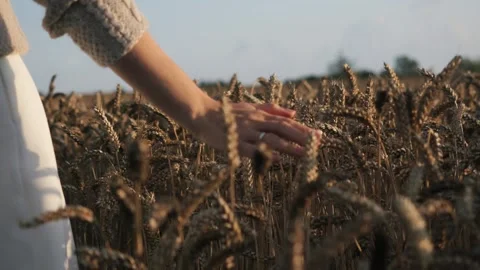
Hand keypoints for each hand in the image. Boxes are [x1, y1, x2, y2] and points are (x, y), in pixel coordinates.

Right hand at [191, 100, 322, 160]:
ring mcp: (245, 133)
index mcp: (260, 115)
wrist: (201, 114)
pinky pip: (253, 150)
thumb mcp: (250, 107)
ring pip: (271, 139)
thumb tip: (294, 113)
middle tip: (317, 144)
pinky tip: (278, 160)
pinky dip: (266, 154)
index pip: (285, 122)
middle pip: (282, 129)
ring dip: (289, 146)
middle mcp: (255, 123)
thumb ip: (271, 109)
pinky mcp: (235, 143)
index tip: (318, 135)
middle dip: (301, 136)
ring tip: (304, 154)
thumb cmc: (226, 112)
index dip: (302, 129)